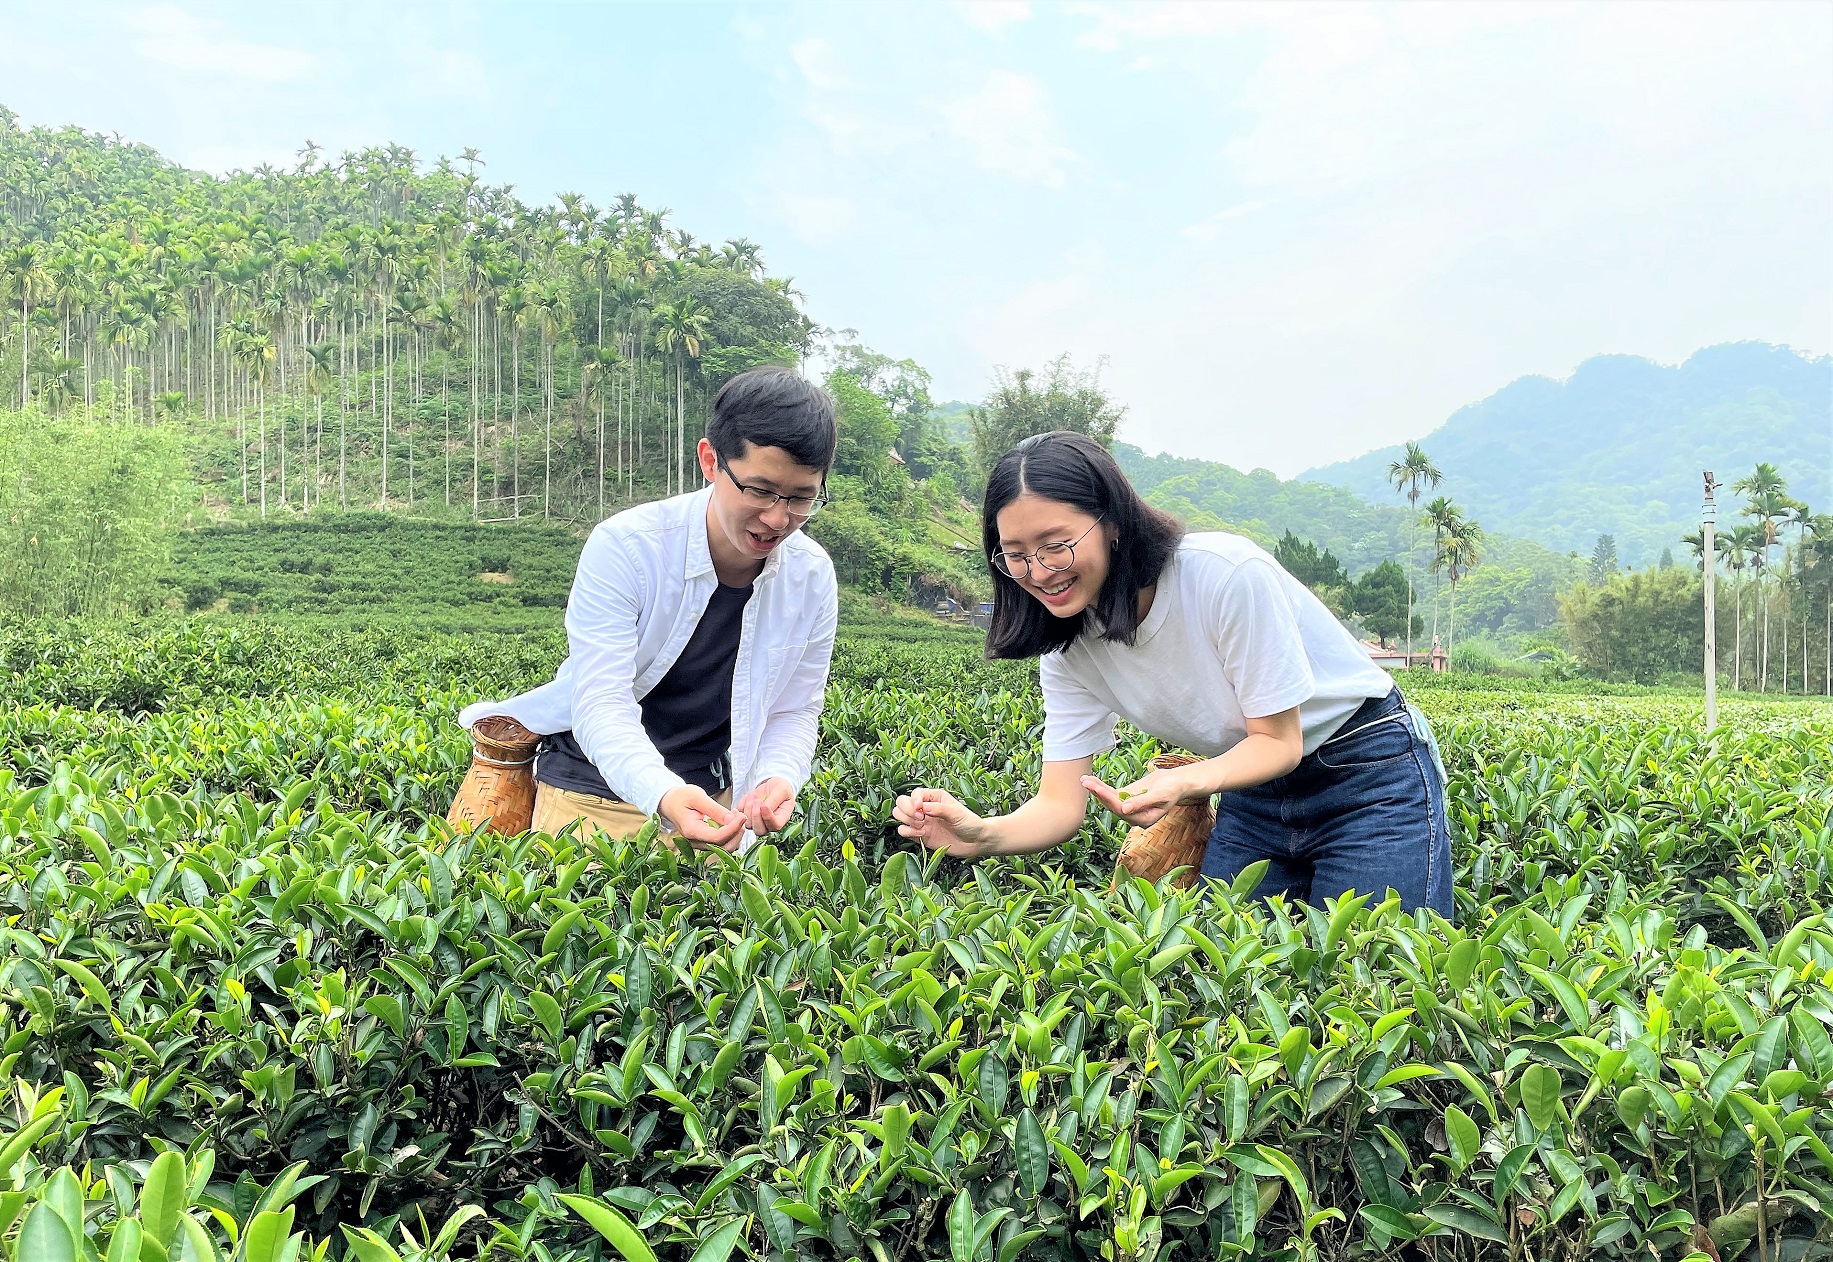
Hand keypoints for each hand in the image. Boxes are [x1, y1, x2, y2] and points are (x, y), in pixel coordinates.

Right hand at [658, 786, 746, 851]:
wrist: (669, 802)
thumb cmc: (681, 797)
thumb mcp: (698, 797)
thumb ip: (715, 809)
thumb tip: (732, 820)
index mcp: (692, 831)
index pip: (718, 837)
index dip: (733, 828)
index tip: (742, 816)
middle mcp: (696, 842)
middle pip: (724, 847)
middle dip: (737, 833)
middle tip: (741, 816)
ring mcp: (700, 843)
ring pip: (725, 847)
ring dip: (735, 834)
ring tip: (736, 816)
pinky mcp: (704, 841)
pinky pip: (722, 843)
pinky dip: (731, 834)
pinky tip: (731, 821)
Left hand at [734, 777, 795, 834]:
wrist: (772, 785)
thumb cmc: (781, 788)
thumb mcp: (782, 790)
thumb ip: (774, 800)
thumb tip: (763, 808)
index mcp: (781, 818)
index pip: (775, 826)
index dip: (768, 818)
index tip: (764, 805)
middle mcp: (769, 823)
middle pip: (760, 830)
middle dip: (756, 815)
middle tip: (758, 801)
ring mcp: (757, 821)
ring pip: (748, 824)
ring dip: (748, 808)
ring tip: (754, 795)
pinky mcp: (748, 815)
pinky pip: (740, 814)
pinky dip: (742, 804)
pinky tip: (749, 796)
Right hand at [893, 787, 993, 856]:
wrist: (975, 842)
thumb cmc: (970, 823)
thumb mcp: (956, 813)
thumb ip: (939, 809)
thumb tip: (921, 807)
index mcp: (934, 797)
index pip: (915, 793)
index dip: (913, 800)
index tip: (920, 809)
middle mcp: (925, 808)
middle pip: (902, 802)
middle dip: (906, 810)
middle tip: (920, 818)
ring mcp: (921, 821)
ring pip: (899, 815)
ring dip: (906, 820)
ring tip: (921, 826)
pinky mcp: (920, 835)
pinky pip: (904, 831)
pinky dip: (908, 832)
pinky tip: (921, 834)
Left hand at [1081, 764, 1199, 828]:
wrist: (1176, 782)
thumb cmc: (1172, 790)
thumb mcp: (1159, 796)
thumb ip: (1142, 803)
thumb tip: (1125, 810)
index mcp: (1142, 820)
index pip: (1122, 810)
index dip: (1109, 799)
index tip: (1099, 789)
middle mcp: (1133, 816)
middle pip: (1112, 806)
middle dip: (1099, 794)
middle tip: (1087, 783)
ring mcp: (1129, 807)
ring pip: (1109, 799)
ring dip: (1097, 790)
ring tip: (1084, 780)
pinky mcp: (1126, 798)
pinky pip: (1112, 793)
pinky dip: (1101, 787)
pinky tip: (1091, 780)